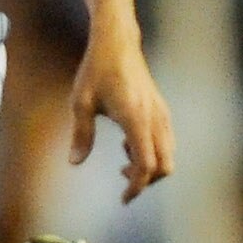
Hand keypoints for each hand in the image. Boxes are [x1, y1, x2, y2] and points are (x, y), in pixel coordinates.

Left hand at [75, 23, 176, 200]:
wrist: (118, 43)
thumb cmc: (97, 70)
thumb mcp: (81, 102)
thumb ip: (81, 135)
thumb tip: (75, 163)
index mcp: (135, 118)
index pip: (146, 164)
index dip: (137, 187)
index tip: (123, 199)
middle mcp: (155, 119)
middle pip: (164, 165)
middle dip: (147, 180)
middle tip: (122, 179)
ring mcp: (162, 114)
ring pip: (168, 154)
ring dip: (150, 166)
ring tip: (123, 159)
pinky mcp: (162, 110)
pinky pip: (166, 141)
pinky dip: (152, 152)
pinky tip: (129, 143)